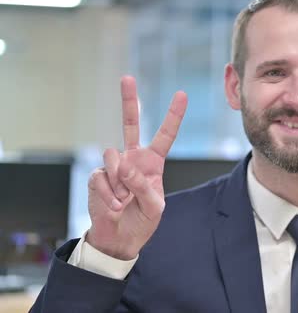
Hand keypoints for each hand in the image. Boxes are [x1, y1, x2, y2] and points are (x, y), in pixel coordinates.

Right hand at [86, 76, 187, 259]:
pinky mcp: (97, 177)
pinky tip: (113, 205)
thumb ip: (143, 185)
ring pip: (113, 156)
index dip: (173, 116)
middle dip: (128, 101)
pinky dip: (109, 194)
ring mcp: (114, 167)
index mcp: (153, 163)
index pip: (165, 135)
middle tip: (127, 77)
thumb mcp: (154, 207)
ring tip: (124, 200)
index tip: (181, 94)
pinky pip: (102, 177)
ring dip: (120, 182)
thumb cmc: (142, 221)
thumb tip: (124, 165)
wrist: (119, 239)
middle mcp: (133, 159)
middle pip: (130, 125)